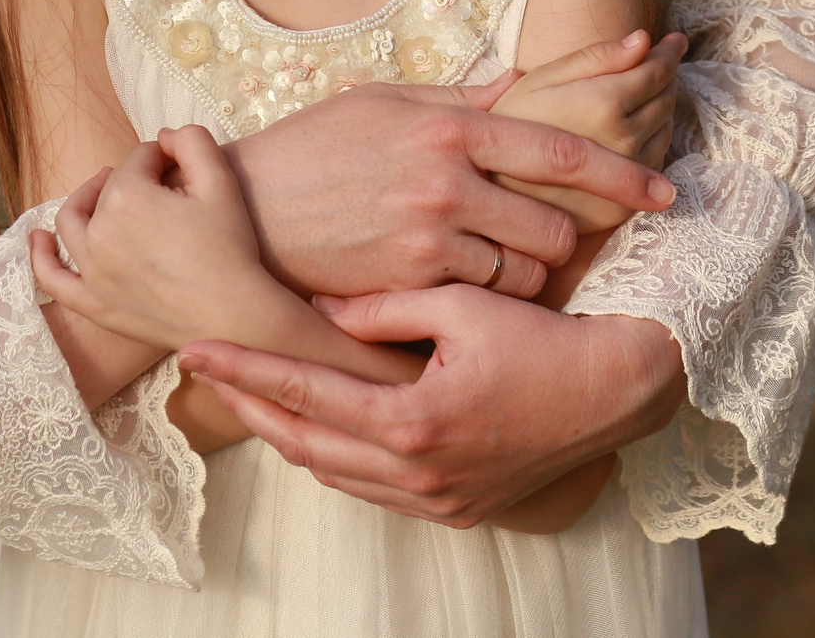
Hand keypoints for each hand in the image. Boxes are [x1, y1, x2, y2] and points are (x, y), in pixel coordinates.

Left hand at [32, 126, 288, 351]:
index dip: (164, 158)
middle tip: (164, 188)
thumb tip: (162, 136)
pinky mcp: (93, 303)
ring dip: (84, 201)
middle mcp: (99, 231)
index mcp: (126, 196)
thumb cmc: (230, 247)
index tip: (185, 171)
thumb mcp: (220, 180)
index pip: (139, 159)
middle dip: (133, 179)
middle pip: (108, 189)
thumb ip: (190, 140)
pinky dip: (41, 257)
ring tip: (103, 194)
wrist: (233, 316)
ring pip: (72, 223)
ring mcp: (91, 271)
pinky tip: (39, 239)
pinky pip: (53, 279)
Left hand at [179, 292, 685, 527]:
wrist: (620, 391)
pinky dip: (337, 457)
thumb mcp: (460, 305)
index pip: (303, 393)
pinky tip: (318, 424)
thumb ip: (382, 308)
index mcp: (413, 421)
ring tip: (250, 393)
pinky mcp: (457, 510)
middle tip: (205, 371)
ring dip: (290, 434)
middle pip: (305, 444)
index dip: (243, 370)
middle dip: (249, 406)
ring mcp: (438, 501)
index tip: (194, 347)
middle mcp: (419, 473)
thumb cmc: (545, 336)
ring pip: (335, 474)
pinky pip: (374, 489)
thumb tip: (317, 305)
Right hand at [223, 59, 679, 300]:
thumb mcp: (381, 103)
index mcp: (448, 125)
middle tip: (548, 239)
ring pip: (526, 270)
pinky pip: (482, 299)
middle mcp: (447, 179)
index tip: (664, 193)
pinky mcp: (408, 281)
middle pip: (556, 225)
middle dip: (562, 237)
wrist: (241, 212)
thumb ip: (459, 98)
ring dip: (526, 272)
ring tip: (498, 263)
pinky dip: (485, 298)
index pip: (560, 150)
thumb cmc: (311, 151)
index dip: (621, 175)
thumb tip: (525, 84)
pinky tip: (464, 288)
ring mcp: (428, 235)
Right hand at [489, 31, 683, 231]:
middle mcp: (623, 143)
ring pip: (666, 132)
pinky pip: (656, 166)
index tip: (675, 40)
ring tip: (649, 92)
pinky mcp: (623, 209)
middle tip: (662, 60)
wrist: (484, 191)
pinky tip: (637, 129)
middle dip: (668, 76)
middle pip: (666, 100)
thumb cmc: (504, 128)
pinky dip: (654, 140)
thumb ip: (593, 59)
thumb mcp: (538, 81)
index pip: (657, 71)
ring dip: (664, 108)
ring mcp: (626, 180)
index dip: (669, 52)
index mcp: (603, 104)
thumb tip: (643, 40)